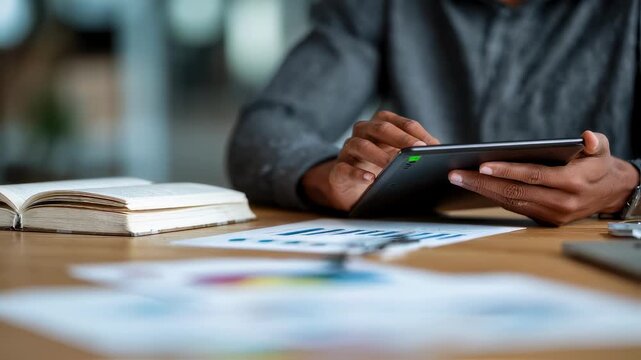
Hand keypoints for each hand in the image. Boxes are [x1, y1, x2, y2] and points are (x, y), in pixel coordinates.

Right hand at [301, 111, 438, 210]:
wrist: (349, 187)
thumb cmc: (379, 168)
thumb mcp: (398, 157)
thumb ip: (415, 151)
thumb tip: (442, 152)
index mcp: (380, 125)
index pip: (400, 122)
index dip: (417, 132)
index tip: (432, 145)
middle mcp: (362, 132)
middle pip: (380, 128)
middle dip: (401, 138)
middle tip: (417, 149)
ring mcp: (348, 150)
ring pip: (360, 145)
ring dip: (378, 154)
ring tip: (392, 165)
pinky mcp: (338, 170)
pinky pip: (345, 169)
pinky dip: (358, 173)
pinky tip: (370, 179)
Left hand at [448, 131, 639, 225]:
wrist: (613, 193)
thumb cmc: (601, 165)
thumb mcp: (603, 149)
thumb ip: (595, 142)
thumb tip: (587, 138)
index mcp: (574, 183)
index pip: (533, 176)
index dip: (507, 171)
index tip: (482, 165)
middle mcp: (562, 203)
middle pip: (515, 192)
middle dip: (482, 183)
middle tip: (456, 174)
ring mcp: (553, 215)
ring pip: (511, 203)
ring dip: (482, 191)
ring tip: (459, 179)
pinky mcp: (546, 221)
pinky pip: (515, 208)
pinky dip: (494, 197)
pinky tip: (476, 187)